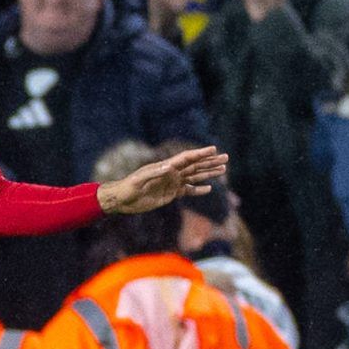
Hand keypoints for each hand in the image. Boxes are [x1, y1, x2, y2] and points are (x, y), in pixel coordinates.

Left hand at [96, 145, 228, 213]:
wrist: (122, 199)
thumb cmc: (128, 188)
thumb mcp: (139, 181)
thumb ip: (154, 173)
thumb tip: (170, 167)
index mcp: (166, 167)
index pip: (187, 158)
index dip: (201, 153)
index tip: (214, 149)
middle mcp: (172, 173)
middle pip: (195, 165)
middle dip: (210, 161)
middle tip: (226, 158)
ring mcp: (172, 183)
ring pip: (195, 176)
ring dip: (209, 173)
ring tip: (223, 170)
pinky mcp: (171, 194)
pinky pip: (188, 191)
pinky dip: (199, 190)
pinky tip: (209, 188)